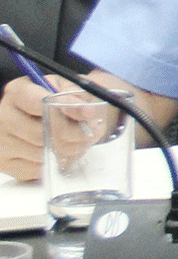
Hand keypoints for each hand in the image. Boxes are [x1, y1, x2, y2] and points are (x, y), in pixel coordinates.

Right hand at [1, 73, 142, 182]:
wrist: (53, 115)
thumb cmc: (62, 100)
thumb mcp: (71, 89)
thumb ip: (77, 97)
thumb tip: (85, 111)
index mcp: (18, 91)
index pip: (40, 102)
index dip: (67, 110)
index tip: (88, 114)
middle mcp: (3, 115)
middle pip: (41, 132)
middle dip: (72, 134)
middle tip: (88, 133)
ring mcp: (1, 140)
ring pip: (40, 153)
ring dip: (66, 150)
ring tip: (77, 141)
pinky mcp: (4, 162)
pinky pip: (34, 169)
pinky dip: (53, 164)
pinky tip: (60, 152)